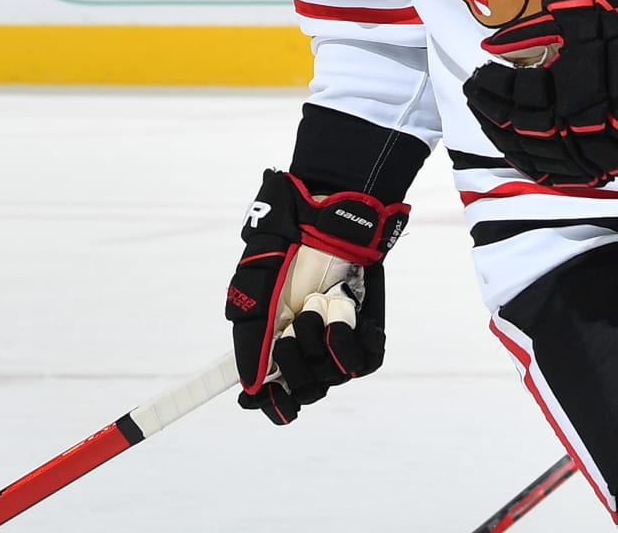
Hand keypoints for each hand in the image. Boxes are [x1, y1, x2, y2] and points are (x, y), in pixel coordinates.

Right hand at [226, 170, 408, 424]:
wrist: (328, 214)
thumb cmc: (287, 242)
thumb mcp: (256, 282)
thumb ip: (251, 335)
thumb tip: (250, 385)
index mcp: (274, 341)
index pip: (276, 393)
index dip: (272, 403)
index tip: (260, 396)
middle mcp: (308, 346)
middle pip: (306, 389)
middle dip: (295, 365)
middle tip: (290, 327)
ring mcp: (338, 340)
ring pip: (333, 377)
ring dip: (320, 344)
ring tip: (315, 305)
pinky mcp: (367, 332)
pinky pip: (365, 360)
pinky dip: (351, 343)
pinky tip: (345, 315)